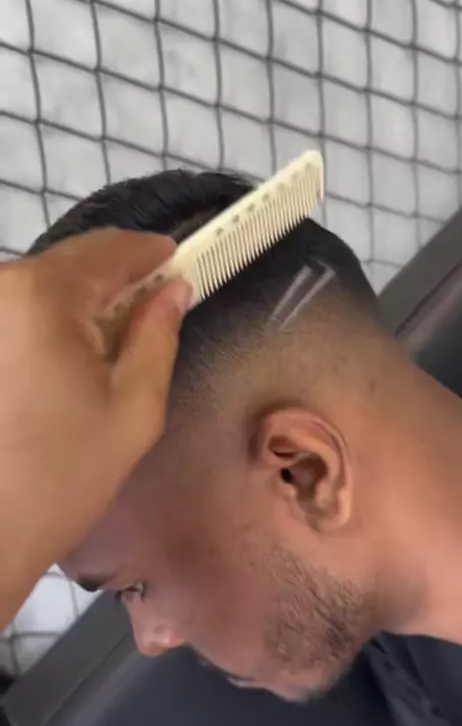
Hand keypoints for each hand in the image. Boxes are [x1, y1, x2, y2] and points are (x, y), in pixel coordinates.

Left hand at [0, 229, 189, 625]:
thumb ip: (159, 335)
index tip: (180, 259)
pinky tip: (67, 357)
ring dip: (81, 301)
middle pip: (71, 264)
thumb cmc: (66, 476)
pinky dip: (50, 319)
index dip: (150, 251)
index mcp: (42, 296)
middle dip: (116, 279)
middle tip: (153, 307)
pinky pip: (18, 308)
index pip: (108, 250)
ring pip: (42, 285)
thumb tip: (174, 288)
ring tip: (111, 341)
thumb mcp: (135, 407)